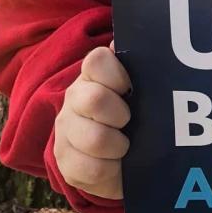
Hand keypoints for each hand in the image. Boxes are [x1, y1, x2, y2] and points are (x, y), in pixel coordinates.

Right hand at [53, 40, 130, 199]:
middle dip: (120, 115)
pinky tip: (116, 165)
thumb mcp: (141, 91)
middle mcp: (74, 99)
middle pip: (94, 99)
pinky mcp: (65, 163)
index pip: (96, 61)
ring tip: (126, 147)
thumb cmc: (133, 115)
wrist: (117, 157)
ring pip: (95, 139)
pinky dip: (111, 171)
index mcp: (93, 76)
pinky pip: (92, 170)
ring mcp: (66, 131)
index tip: (130, 88)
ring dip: (118, 146)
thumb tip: (145, 41)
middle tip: (129, 121)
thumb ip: (141, 68)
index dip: (117, 75)